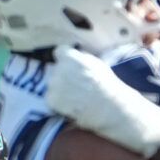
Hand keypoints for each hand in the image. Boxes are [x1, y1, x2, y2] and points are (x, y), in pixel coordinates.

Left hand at [45, 47, 159, 157]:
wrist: (109, 107)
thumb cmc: (108, 85)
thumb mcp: (97, 64)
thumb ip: (82, 59)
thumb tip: (75, 56)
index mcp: (70, 56)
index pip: (59, 52)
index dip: (64, 59)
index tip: (70, 66)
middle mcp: (59, 68)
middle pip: (55, 70)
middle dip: (62, 76)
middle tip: (75, 86)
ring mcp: (53, 84)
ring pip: (52, 86)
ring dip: (59, 91)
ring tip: (75, 99)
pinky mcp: (51, 100)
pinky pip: (51, 101)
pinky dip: (58, 104)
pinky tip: (71, 107)